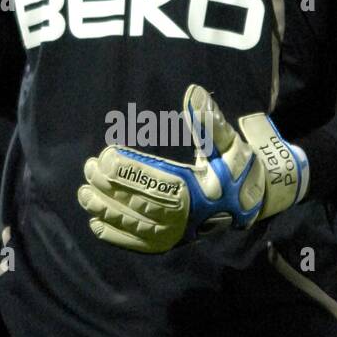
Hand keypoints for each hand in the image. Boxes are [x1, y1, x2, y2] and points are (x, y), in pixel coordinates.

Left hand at [76, 84, 308, 253]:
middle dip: (111, 187)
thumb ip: (210, 122)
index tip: (106, 156)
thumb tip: (193, 93)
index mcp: (203, 192)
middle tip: (88, 169)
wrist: (252, 201)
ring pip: (136, 224)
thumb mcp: (229, 144)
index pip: (158, 182)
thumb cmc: (237, 167)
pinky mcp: (172, 242)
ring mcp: (179, 233)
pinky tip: (96, 224)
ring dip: (107, 210)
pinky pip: (140, 243)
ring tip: (83, 194)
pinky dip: (118, 236)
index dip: (130, 171)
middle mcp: (189, 218)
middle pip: (142, 204)